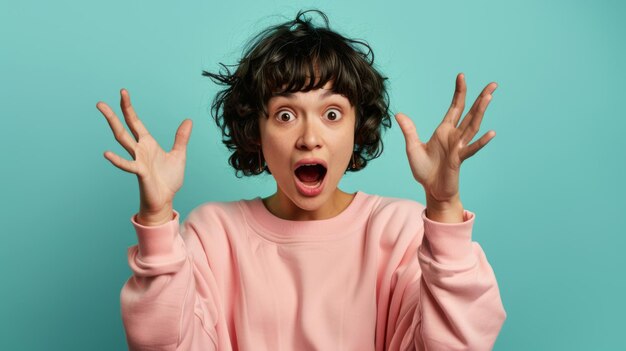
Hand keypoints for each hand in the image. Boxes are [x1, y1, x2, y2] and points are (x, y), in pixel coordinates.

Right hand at [97, 89, 192, 217]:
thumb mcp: (179, 154)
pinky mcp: (140, 172)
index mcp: (147, 143)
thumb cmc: (169, 179)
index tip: (123, 92)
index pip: (135, 122)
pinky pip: (127, 165)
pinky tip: (106, 153)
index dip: (129, 108)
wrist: (165, 200)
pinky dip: (117, 160)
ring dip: (112, 125)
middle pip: (123, 128)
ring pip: (122, 140)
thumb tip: (189, 120)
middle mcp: (139, 149)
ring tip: (102, 113)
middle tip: (100, 103)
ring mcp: (137, 160)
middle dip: (115, 114)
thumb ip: (181, 138)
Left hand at [395, 73, 496, 203]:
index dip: (459, 92)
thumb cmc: (424, 170)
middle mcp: (455, 136)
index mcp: (444, 131)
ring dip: (481, 112)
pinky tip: (491, 133)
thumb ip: (409, 130)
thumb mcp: (412, 148)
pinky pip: (471, 149)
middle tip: (493, 84)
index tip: (462, 76)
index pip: (455, 108)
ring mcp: (459, 147)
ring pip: (472, 126)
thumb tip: (399, 114)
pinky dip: (481, 142)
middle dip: (480, 98)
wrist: (431, 190)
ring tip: (489, 97)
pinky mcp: (458, 160)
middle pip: (470, 113)